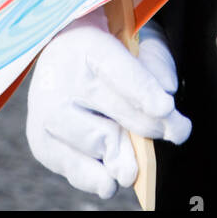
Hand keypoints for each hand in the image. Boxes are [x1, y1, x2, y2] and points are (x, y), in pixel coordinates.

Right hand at [26, 6, 190, 198]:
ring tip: (138, 162)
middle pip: (110, 109)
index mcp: (84, 42)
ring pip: (92, 141)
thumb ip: (154, 60)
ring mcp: (43, 108)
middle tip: (178, 131)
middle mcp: (59, 75)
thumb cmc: (110, 47)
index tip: (166, 108)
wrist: (63, 54)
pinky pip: (69, 165)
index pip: (117, 69)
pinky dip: (92, 177)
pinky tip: (109, 180)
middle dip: (148, 126)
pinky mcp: (38, 138)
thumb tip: (166, 92)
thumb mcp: (137, 37)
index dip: (142, 89)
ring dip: (122, 155)